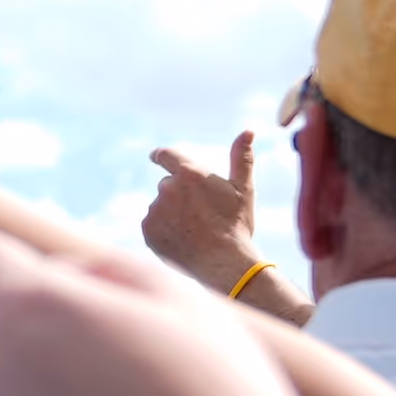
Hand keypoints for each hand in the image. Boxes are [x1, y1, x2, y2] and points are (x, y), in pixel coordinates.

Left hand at [141, 133, 302, 317]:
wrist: (225, 264)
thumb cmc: (237, 226)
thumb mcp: (243, 190)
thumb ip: (242, 158)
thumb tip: (248, 130)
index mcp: (189, 173)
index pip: (165, 155)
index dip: (160, 155)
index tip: (155, 156)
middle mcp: (167, 189)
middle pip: (167, 185)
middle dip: (180, 195)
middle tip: (200, 214)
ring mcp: (155, 211)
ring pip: (160, 206)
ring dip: (171, 213)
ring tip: (194, 231)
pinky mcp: (147, 232)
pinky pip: (152, 225)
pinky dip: (163, 230)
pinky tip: (182, 240)